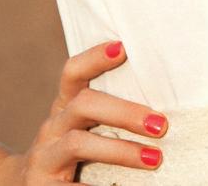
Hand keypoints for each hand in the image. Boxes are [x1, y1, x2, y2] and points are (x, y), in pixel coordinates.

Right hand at [0, 40, 167, 181]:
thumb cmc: (70, 152)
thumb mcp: (82, 127)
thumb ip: (108, 113)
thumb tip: (162, 108)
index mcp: (64, 106)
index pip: (73, 73)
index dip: (94, 57)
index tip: (123, 48)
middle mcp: (52, 126)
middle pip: (84, 105)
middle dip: (125, 112)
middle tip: (160, 125)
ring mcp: (44, 156)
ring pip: (78, 143)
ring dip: (120, 150)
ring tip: (154, 159)